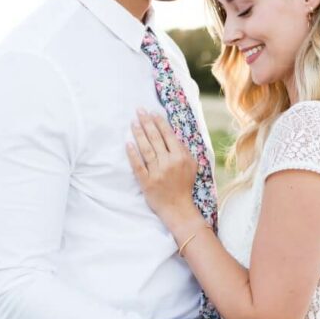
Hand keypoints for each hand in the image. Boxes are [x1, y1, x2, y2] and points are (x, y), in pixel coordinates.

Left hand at [127, 109, 197, 223]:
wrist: (178, 208)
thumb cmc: (184, 185)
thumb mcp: (191, 166)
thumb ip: (183, 150)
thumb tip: (172, 134)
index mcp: (181, 157)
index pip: (168, 135)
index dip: (159, 122)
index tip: (152, 112)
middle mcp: (169, 163)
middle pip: (155, 139)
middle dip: (146, 122)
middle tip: (139, 111)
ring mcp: (157, 172)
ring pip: (146, 149)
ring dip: (139, 134)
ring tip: (133, 122)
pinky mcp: (147, 182)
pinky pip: (138, 165)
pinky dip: (132, 154)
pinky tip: (128, 143)